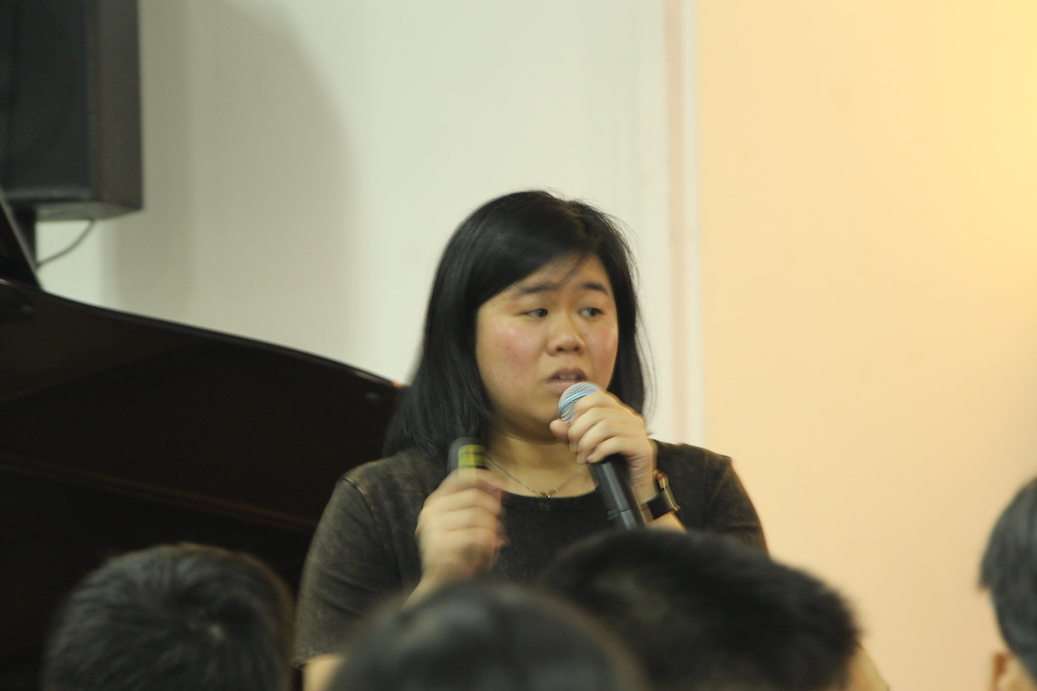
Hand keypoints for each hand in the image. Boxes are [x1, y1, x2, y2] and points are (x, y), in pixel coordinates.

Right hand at [413, 469, 505, 597]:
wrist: (443, 587)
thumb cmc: (459, 554)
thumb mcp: (469, 525)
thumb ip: (480, 506)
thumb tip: (499, 488)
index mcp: (436, 502)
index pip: (460, 477)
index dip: (484, 477)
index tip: (504, 486)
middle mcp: (431, 511)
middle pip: (475, 497)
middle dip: (494, 513)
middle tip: (499, 530)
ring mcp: (434, 528)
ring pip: (479, 517)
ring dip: (493, 532)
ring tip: (494, 546)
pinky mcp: (441, 545)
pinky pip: (478, 536)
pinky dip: (489, 547)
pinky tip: (487, 557)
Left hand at [549, 390, 656, 502]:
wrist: (632, 488)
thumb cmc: (609, 464)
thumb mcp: (584, 446)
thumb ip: (569, 434)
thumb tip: (555, 423)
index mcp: (617, 411)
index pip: (596, 397)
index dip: (578, 411)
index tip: (571, 430)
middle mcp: (630, 417)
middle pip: (596, 413)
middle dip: (578, 431)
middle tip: (574, 449)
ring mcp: (638, 431)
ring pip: (605, 426)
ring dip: (587, 443)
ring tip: (582, 457)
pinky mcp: (643, 447)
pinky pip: (616, 443)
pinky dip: (599, 451)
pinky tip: (594, 460)